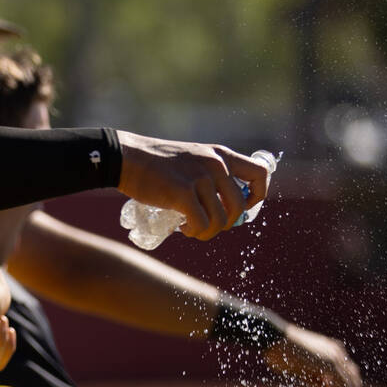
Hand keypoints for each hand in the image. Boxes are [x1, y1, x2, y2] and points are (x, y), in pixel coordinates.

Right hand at [115, 131, 270, 239]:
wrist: (126, 158)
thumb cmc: (156, 163)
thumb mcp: (193, 158)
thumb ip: (211, 174)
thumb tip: (225, 206)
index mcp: (221, 154)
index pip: (260, 174)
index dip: (256, 196)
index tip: (240, 206)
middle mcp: (215, 164)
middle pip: (239, 206)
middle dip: (226, 223)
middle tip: (207, 223)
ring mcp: (199, 178)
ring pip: (220, 220)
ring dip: (208, 232)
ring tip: (192, 228)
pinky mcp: (182, 193)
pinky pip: (201, 224)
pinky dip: (194, 232)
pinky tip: (183, 228)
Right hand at [263, 324, 362, 386]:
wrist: (275, 339)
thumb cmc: (281, 350)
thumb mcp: (300, 366)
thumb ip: (315, 376)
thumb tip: (328, 386)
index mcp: (332, 348)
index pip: (347, 370)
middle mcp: (337, 351)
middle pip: (353, 377)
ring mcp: (336, 358)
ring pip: (351, 385)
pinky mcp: (332, 366)